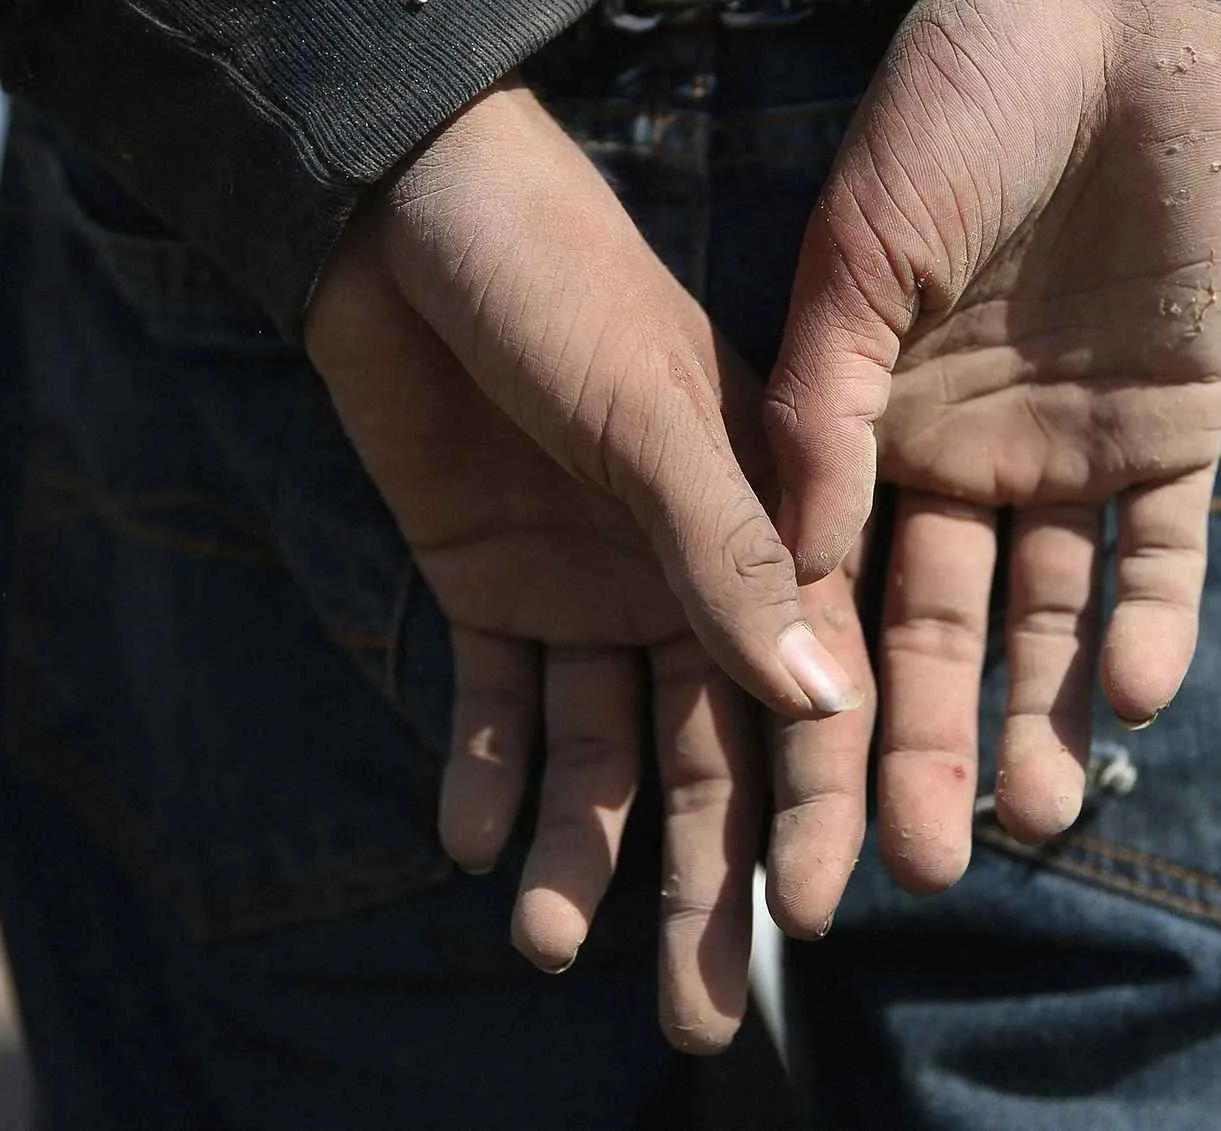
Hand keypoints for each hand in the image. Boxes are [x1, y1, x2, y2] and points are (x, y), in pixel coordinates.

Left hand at [305, 88, 871, 1050]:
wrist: (393, 204)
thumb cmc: (550, 276)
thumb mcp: (645, 414)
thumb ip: (731, 555)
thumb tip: (827, 708)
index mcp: (767, 521)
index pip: (808, 690)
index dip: (818, 806)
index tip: (820, 919)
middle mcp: (688, 570)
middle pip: (705, 752)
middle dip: (700, 877)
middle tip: (696, 1015)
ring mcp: (587, 581)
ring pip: (597, 749)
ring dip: (579, 850)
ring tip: (552, 952)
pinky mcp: (485, 582)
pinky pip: (497, 704)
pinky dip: (488, 775)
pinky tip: (475, 848)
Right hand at [766, 0, 1220, 888]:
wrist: (1116, 0)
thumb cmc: (958, 102)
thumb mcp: (862, 251)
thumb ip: (820, 408)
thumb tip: (782, 571)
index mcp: (856, 416)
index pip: (831, 587)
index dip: (814, 704)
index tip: (797, 824)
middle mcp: (951, 450)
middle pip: (935, 629)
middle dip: (923, 746)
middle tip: (914, 869)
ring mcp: (1064, 444)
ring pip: (1046, 613)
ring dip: (1036, 713)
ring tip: (1032, 821)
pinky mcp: (1173, 425)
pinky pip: (1163, 552)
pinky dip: (1149, 625)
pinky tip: (1130, 701)